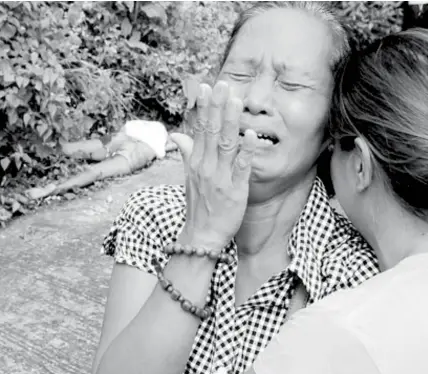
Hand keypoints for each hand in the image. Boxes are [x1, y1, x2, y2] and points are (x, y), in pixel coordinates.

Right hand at [170, 81, 257, 249]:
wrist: (201, 236)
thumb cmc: (199, 205)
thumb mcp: (189, 177)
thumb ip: (187, 153)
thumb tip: (176, 134)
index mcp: (196, 162)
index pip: (199, 128)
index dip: (203, 107)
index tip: (205, 86)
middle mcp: (205, 167)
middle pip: (211, 131)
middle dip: (216, 107)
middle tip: (221, 84)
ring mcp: (220, 178)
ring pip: (225, 145)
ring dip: (230, 122)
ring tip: (235, 100)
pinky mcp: (235, 191)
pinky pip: (241, 168)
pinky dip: (246, 151)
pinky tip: (251, 135)